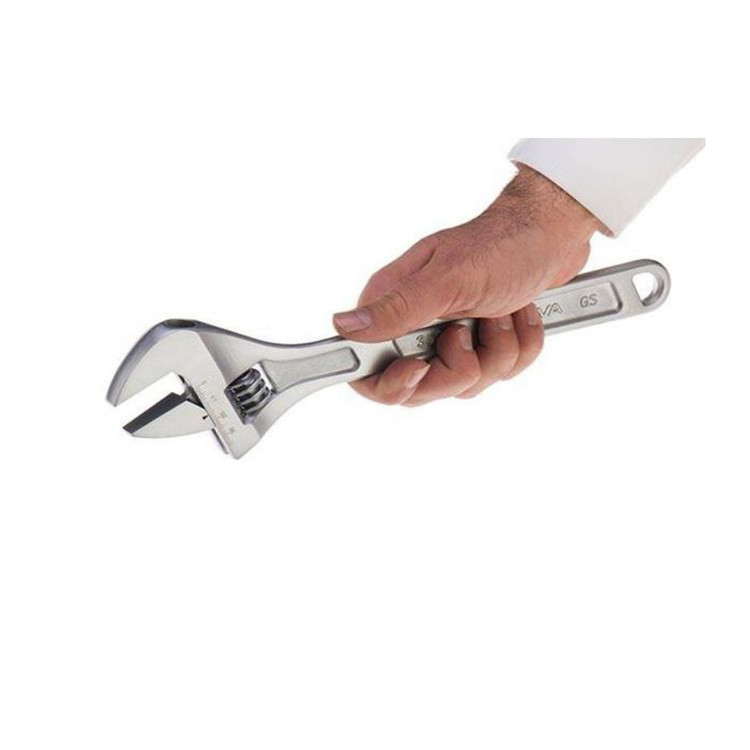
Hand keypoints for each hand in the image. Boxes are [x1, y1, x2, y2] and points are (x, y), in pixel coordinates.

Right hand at [333, 166, 600, 404]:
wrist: (552, 234)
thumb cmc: (501, 245)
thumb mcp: (447, 279)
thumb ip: (397, 308)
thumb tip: (343, 325)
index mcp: (396, 307)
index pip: (368, 371)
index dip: (392, 384)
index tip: (421, 368)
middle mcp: (418, 326)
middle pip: (422, 388)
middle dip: (460, 367)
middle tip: (471, 330)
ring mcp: (452, 338)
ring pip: (466, 384)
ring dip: (497, 351)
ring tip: (501, 313)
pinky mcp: (484, 344)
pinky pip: (500, 374)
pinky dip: (519, 347)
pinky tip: (519, 315)